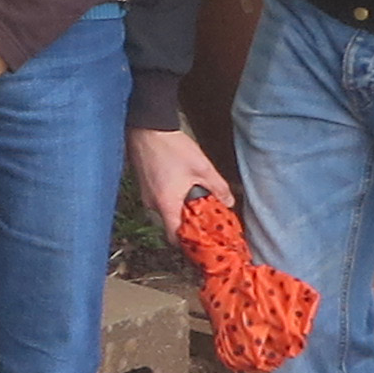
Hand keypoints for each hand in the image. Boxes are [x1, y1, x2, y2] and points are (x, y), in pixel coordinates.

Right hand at [125, 124, 229, 242]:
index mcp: (166, 204)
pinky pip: (159, 202)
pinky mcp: (144, 185)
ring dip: (180, 212)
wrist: (147, 128)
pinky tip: (183, 190)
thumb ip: (218, 188)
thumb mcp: (202, 168)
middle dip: (188, 226)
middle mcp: (152, 204)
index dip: (188, 244)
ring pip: (165, 213)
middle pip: (170, 225)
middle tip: (206, 221)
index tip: (203, 242)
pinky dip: (172, 201)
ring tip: (197, 204)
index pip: (173, 237)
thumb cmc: (172, 148)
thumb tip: (229, 203)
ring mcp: (145, 195)